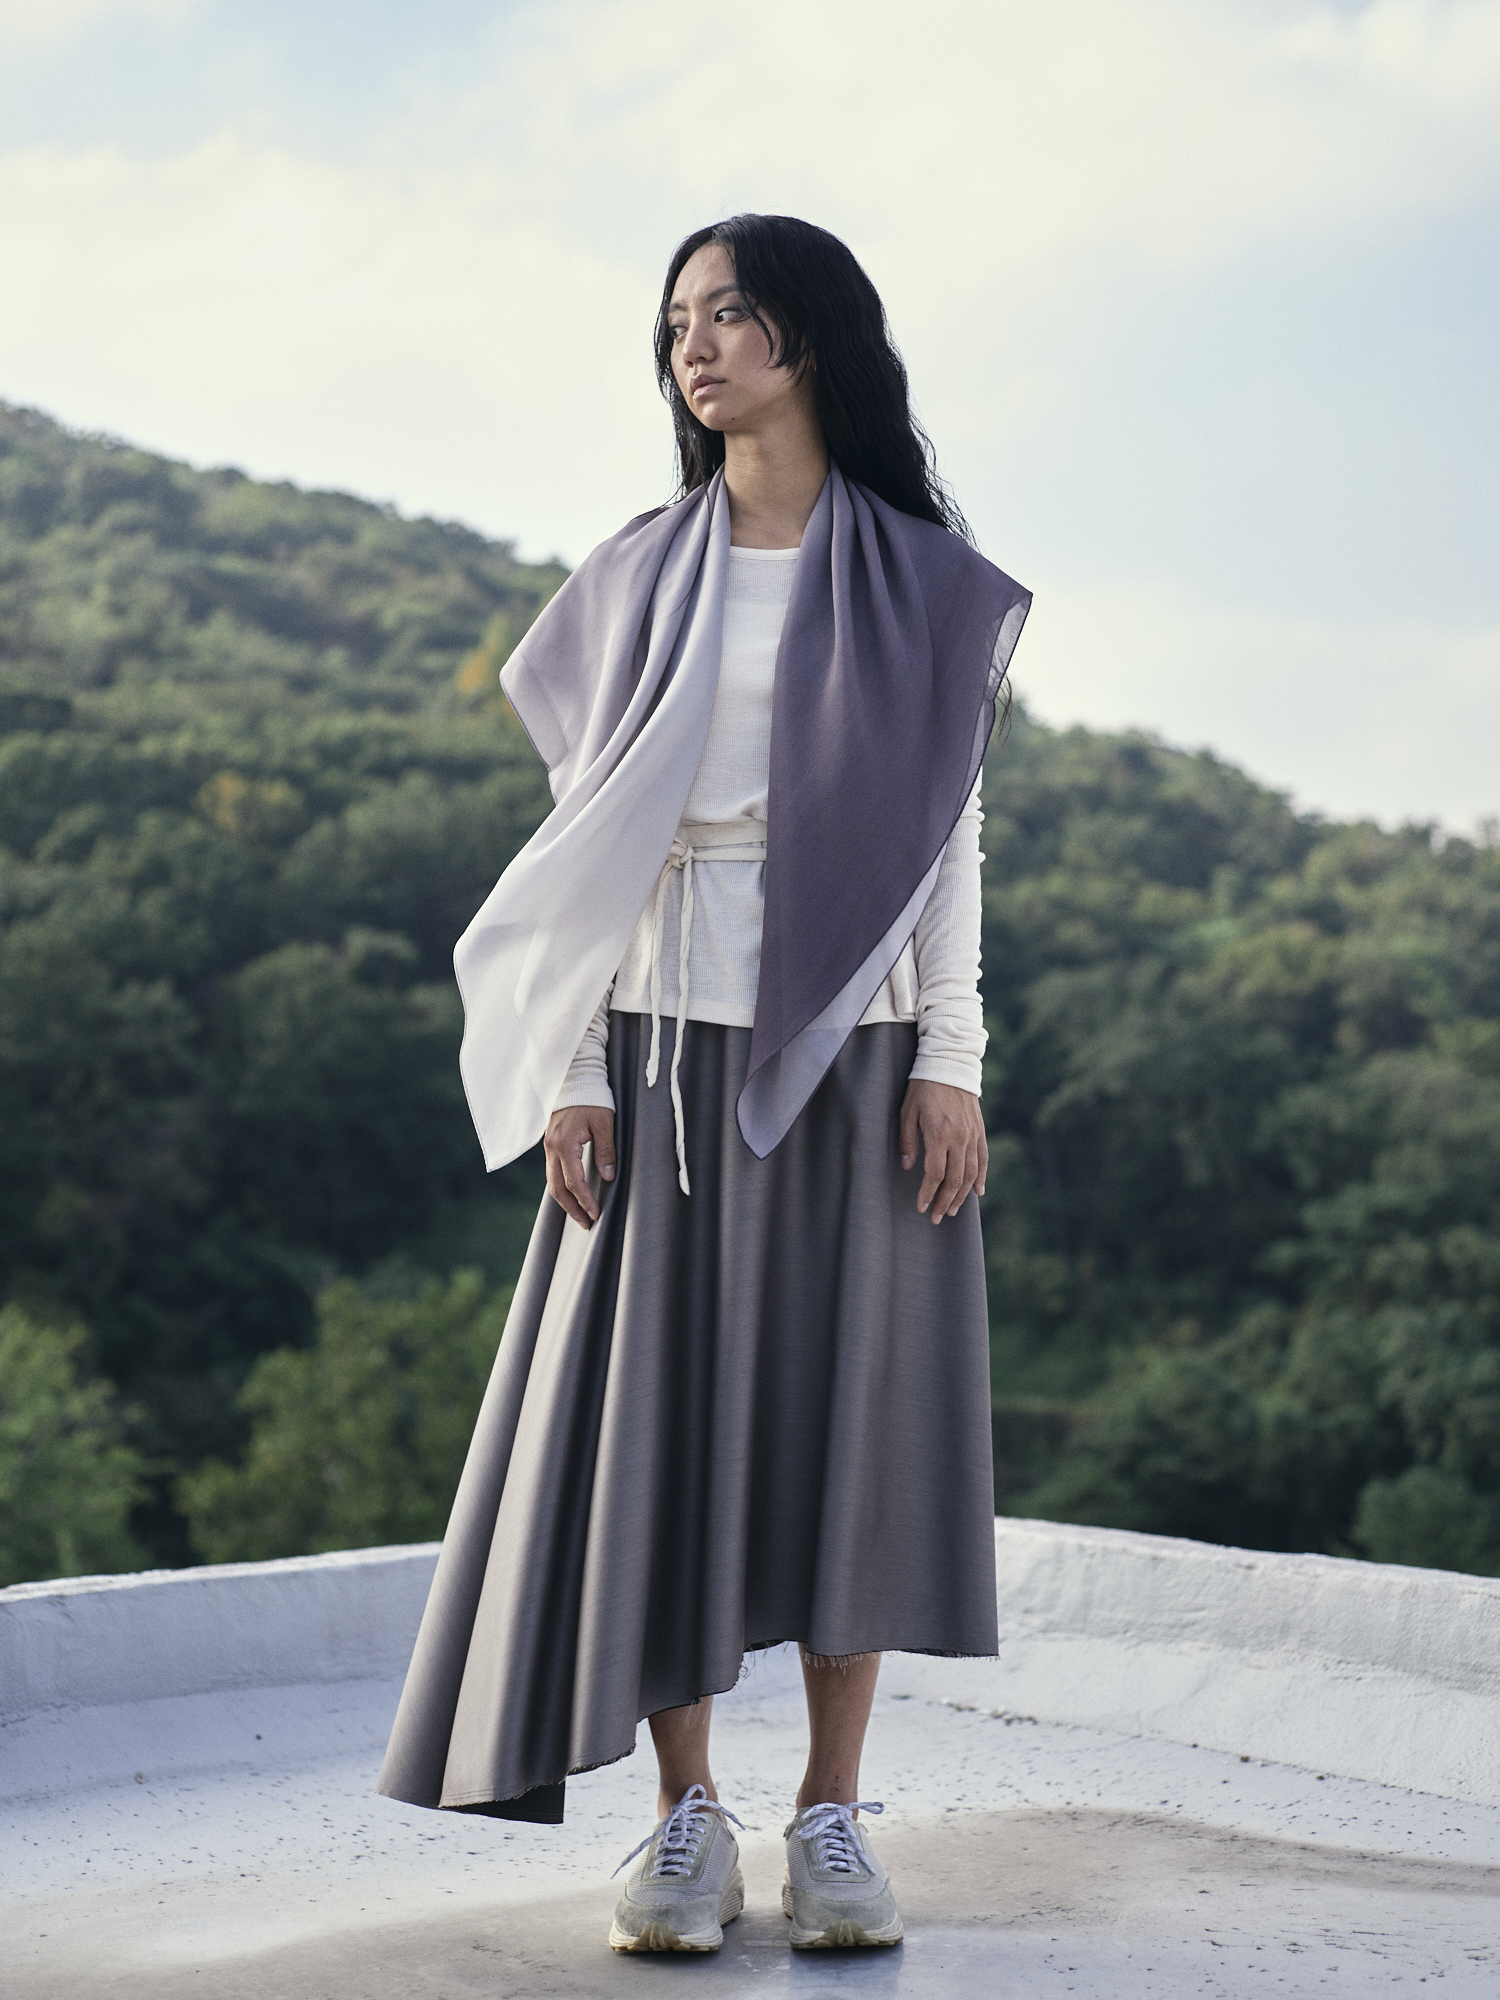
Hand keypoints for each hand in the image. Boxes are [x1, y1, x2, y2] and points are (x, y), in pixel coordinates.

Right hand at [544, 1104, 615, 1228]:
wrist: (575, 1079)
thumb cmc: (592, 1098)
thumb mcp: (604, 1122)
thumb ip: (606, 1149)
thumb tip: (608, 1176)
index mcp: (565, 1144)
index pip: (574, 1182)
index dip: (585, 1200)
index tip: (596, 1214)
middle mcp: (552, 1148)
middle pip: (557, 1188)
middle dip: (572, 1209)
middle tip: (587, 1224)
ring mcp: (548, 1147)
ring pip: (552, 1182)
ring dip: (565, 1201)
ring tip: (580, 1215)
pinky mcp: (550, 1145)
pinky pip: (552, 1172)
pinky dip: (561, 1188)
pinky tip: (572, 1195)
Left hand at [898, 1080, 986, 1223]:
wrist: (949, 1064)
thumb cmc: (922, 1088)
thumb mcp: (907, 1111)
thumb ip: (908, 1140)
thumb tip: (909, 1167)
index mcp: (939, 1133)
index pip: (935, 1174)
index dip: (928, 1193)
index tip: (920, 1207)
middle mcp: (959, 1137)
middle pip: (955, 1179)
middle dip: (945, 1201)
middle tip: (936, 1217)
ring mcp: (972, 1134)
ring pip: (971, 1173)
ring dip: (962, 1195)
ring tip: (952, 1210)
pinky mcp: (979, 1130)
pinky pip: (983, 1159)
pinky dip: (981, 1177)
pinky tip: (978, 1192)